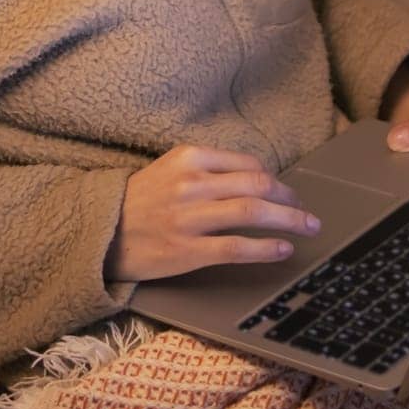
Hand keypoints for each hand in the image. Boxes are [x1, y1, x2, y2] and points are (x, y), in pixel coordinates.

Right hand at [105, 145, 320, 282]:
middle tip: (307, 212)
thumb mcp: (170, 170)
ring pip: (253, 213)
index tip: (287, 193)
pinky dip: (266, 248)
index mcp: (189, 158)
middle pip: (258, 185)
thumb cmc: (139, 202)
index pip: (248, 164)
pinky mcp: (187, 250)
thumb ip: (209, 170)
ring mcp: (189, 218)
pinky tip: (283, 249)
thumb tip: (257, 181)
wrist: (101, 234)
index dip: (276, 180)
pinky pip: (237, 247)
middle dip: (290, 199)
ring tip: (308, 228)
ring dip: (289, 220)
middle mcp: (191, 183)